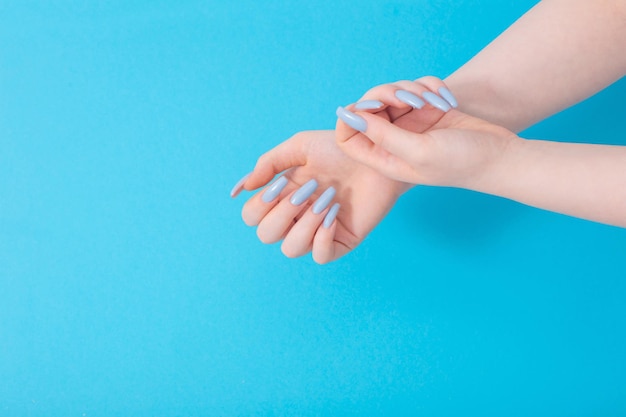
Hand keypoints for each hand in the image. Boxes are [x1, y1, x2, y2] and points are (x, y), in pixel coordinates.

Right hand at [230, 130, 406, 263]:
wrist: (375, 154)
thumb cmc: (339, 149)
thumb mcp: (299, 147)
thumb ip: (268, 165)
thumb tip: (240, 190)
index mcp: (281, 197)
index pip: (252, 217)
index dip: (260, 205)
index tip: (282, 184)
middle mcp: (295, 217)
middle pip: (265, 235)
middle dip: (282, 212)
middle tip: (307, 191)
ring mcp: (317, 232)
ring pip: (290, 249)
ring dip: (304, 223)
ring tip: (325, 200)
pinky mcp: (341, 241)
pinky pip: (320, 256)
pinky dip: (322, 236)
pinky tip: (334, 214)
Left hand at [336, 77, 518, 189]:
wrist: (500, 156)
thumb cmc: (461, 162)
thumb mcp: (419, 151)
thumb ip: (382, 135)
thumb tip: (350, 116)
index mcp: (384, 158)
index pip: (347, 137)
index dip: (352, 117)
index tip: (372, 105)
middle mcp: (393, 141)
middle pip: (368, 108)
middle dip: (385, 95)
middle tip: (408, 97)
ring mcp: (410, 125)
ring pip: (393, 93)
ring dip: (412, 89)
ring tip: (433, 101)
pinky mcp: (428, 111)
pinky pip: (417, 87)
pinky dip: (429, 86)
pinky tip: (446, 100)